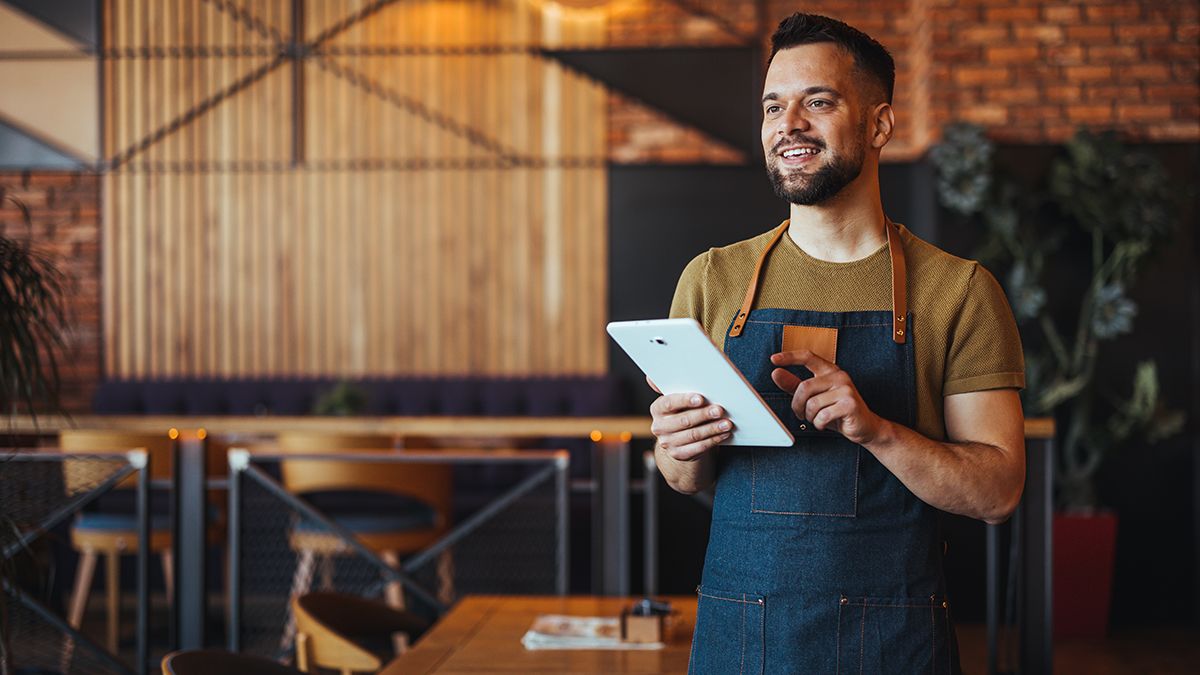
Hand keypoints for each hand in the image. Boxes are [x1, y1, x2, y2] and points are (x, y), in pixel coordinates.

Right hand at [649, 393, 731, 461]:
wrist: (678, 440)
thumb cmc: (682, 413)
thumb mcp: (678, 401)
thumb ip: (676, 388)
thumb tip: (655, 377)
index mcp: (658, 409)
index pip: (669, 403)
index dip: (685, 400)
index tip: (701, 398)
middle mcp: (659, 427)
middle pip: (684, 420)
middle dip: (704, 414)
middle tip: (720, 410)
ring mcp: (668, 443)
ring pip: (694, 435)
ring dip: (713, 428)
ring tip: (727, 423)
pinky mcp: (679, 454)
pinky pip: (699, 447)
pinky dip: (714, 440)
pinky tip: (724, 434)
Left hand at [770, 349, 885, 444]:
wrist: (864, 427)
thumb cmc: (837, 411)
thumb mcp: (814, 397)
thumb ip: (794, 385)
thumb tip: (776, 373)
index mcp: (830, 371)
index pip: (808, 357)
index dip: (790, 357)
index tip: (774, 359)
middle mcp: (839, 376)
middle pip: (804, 387)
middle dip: (797, 405)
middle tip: (800, 414)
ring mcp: (846, 389)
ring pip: (812, 404)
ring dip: (809, 417)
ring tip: (817, 419)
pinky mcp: (850, 404)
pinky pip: (822, 415)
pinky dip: (819, 424)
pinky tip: (825, 424)